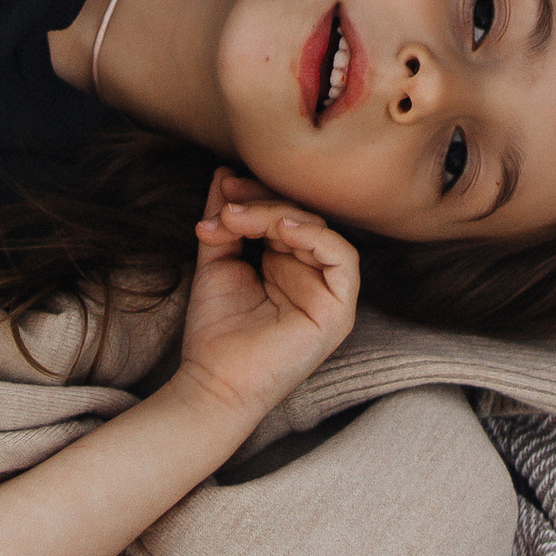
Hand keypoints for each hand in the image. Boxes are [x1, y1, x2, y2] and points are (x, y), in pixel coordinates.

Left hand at [172, 169, 359, 430]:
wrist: (212, 382)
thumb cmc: (215, 330)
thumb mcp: (217, 261)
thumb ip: (225, 221)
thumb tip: (223, 172)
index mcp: (288, 265)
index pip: (284, 215)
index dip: (257, 195)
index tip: (223, 187)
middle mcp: (312, 277)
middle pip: (302, 218)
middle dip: (263, 201)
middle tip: (228, 200)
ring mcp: (328, 295)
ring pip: (319, 232)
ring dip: (279, 215)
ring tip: (239, 217)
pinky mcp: (338, 312)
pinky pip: (343, 260)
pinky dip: (316, 237)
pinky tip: (282, 230)